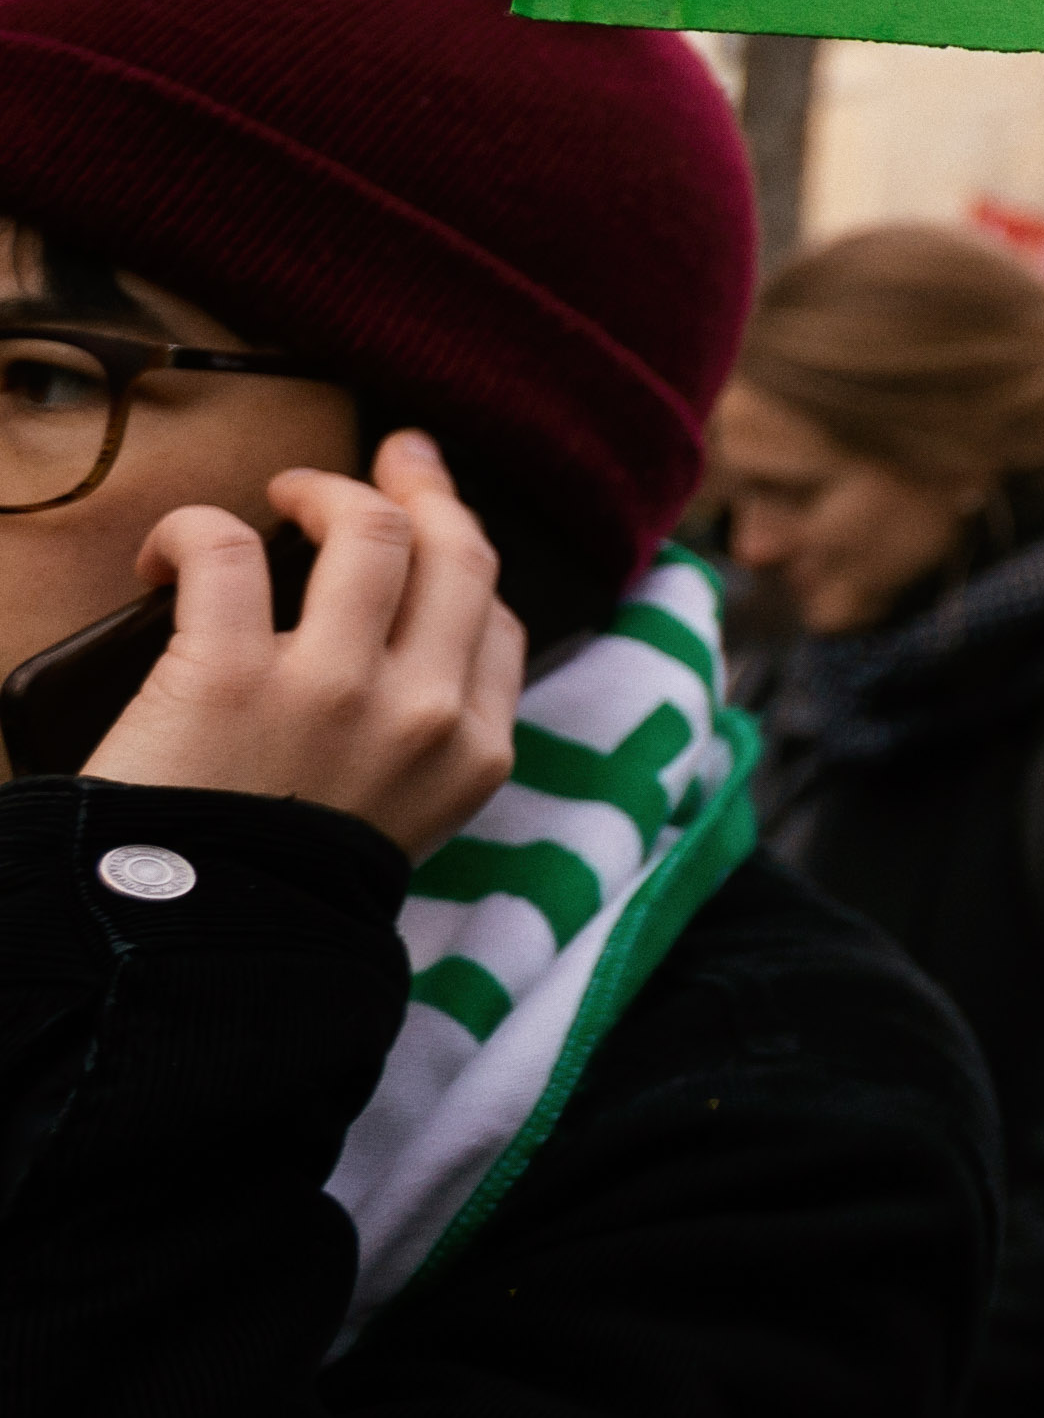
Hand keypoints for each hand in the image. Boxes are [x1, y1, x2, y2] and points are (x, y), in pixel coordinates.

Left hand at [84, 431, 525, 856]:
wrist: (187, 960)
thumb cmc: (280, 894)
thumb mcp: (403, 827)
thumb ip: (429, 745)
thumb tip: (410, 652)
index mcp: (472, 754)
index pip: (499, 621)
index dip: (464, 560)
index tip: (433, 530)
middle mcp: (421, 712)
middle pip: (456, 552)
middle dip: (425, 487)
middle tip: (392, 457)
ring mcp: (332, 689)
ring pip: (370, 530)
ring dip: (326, 491)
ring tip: (283, 495)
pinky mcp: (228, 675)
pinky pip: (227, 552)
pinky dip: (192, 530)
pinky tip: (169, 550)